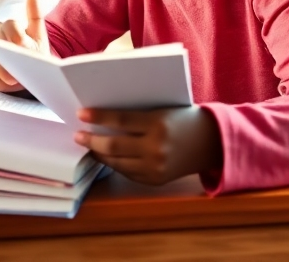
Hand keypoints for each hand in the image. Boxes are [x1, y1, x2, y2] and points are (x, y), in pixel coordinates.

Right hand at [0, 0, 47, 92]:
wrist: (27, 73)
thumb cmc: (34, 52)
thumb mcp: (38, 35)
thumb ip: (35, 16)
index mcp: (14, 30)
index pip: (10, 25)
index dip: (15, 33)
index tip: (22, 42)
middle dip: (8, 52)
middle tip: (19, 58)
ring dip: (2, 69)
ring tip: (15, 78)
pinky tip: (8, 85)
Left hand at [73, 106, 221, 184]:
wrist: (210, 142)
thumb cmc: (185, 118)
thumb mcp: (164, 108)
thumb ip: (139, 113)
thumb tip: (106, 115)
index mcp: (158, 123)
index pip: (120, 120)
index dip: (98, 117)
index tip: (81, 114)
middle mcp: (155, 147)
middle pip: (114, 146)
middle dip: (92, 140)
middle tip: (77, 134)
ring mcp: (154, 167)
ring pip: (117, 162)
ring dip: (99, 154)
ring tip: (88, 145)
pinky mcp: (154, 180)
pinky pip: (128, 172)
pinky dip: (114, 164)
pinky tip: (105, 157)